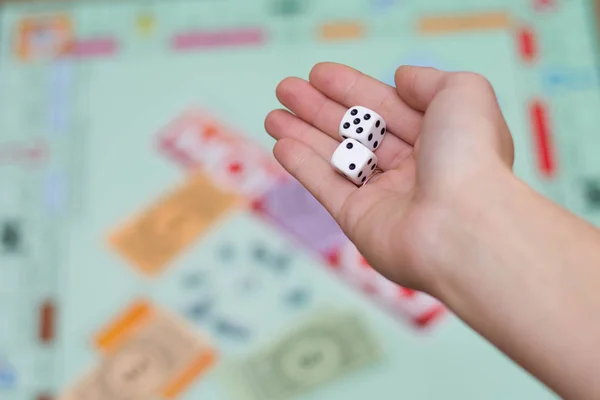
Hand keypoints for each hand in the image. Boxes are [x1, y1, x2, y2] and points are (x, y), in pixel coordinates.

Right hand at [265, 63, 514, 293]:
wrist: (463, 226)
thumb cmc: (469, 156)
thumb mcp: (462, 94)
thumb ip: (428, 80)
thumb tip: (400, 77)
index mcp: (438, 138)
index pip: (385, 106)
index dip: (350, 87)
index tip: (318, 73)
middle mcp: (411, 167)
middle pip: (355, 131)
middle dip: (318, 108)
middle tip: (285, 89)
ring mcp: (384, 196)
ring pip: (336, 158)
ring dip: (303, 135)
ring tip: (272, 116)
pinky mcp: (359, 220)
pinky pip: (326, 187)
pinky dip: (303, 166)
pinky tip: (280, 145)